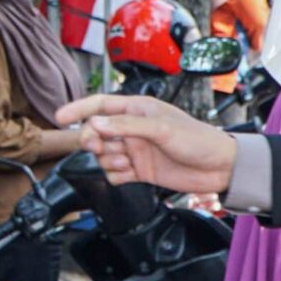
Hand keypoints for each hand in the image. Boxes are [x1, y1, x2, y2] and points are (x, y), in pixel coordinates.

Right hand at [55, 93, 236, 195]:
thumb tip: (96, 122)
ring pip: (104, 155)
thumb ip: (126, 125)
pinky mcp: (140, 170)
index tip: (60, 118)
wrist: (219, 169)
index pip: (100, 105)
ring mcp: (135, 150)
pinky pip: (114, 174)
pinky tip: (130, 174)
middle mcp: (133, 129)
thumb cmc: (198, 140)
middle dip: (93, 140)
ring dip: (108, 160)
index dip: (78, 110)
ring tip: (127, 162)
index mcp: (138, 109)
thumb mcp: (161, 128)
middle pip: (97, 132)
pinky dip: (116, 176)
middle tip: (99, 147)